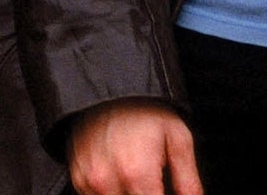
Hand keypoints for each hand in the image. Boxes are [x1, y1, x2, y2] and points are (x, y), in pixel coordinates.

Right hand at [67, 99, 202, 194]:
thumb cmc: (146, 109)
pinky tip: (121, 176)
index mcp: (136, 174)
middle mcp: (106, 181)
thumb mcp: (179, 139)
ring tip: (138, 178)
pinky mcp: (77, 177)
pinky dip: (110, 193)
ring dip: (128, 194)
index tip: (164, 189)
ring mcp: (88, 180)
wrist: (109, 83)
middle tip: (154, 183)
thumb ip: (189, 183)